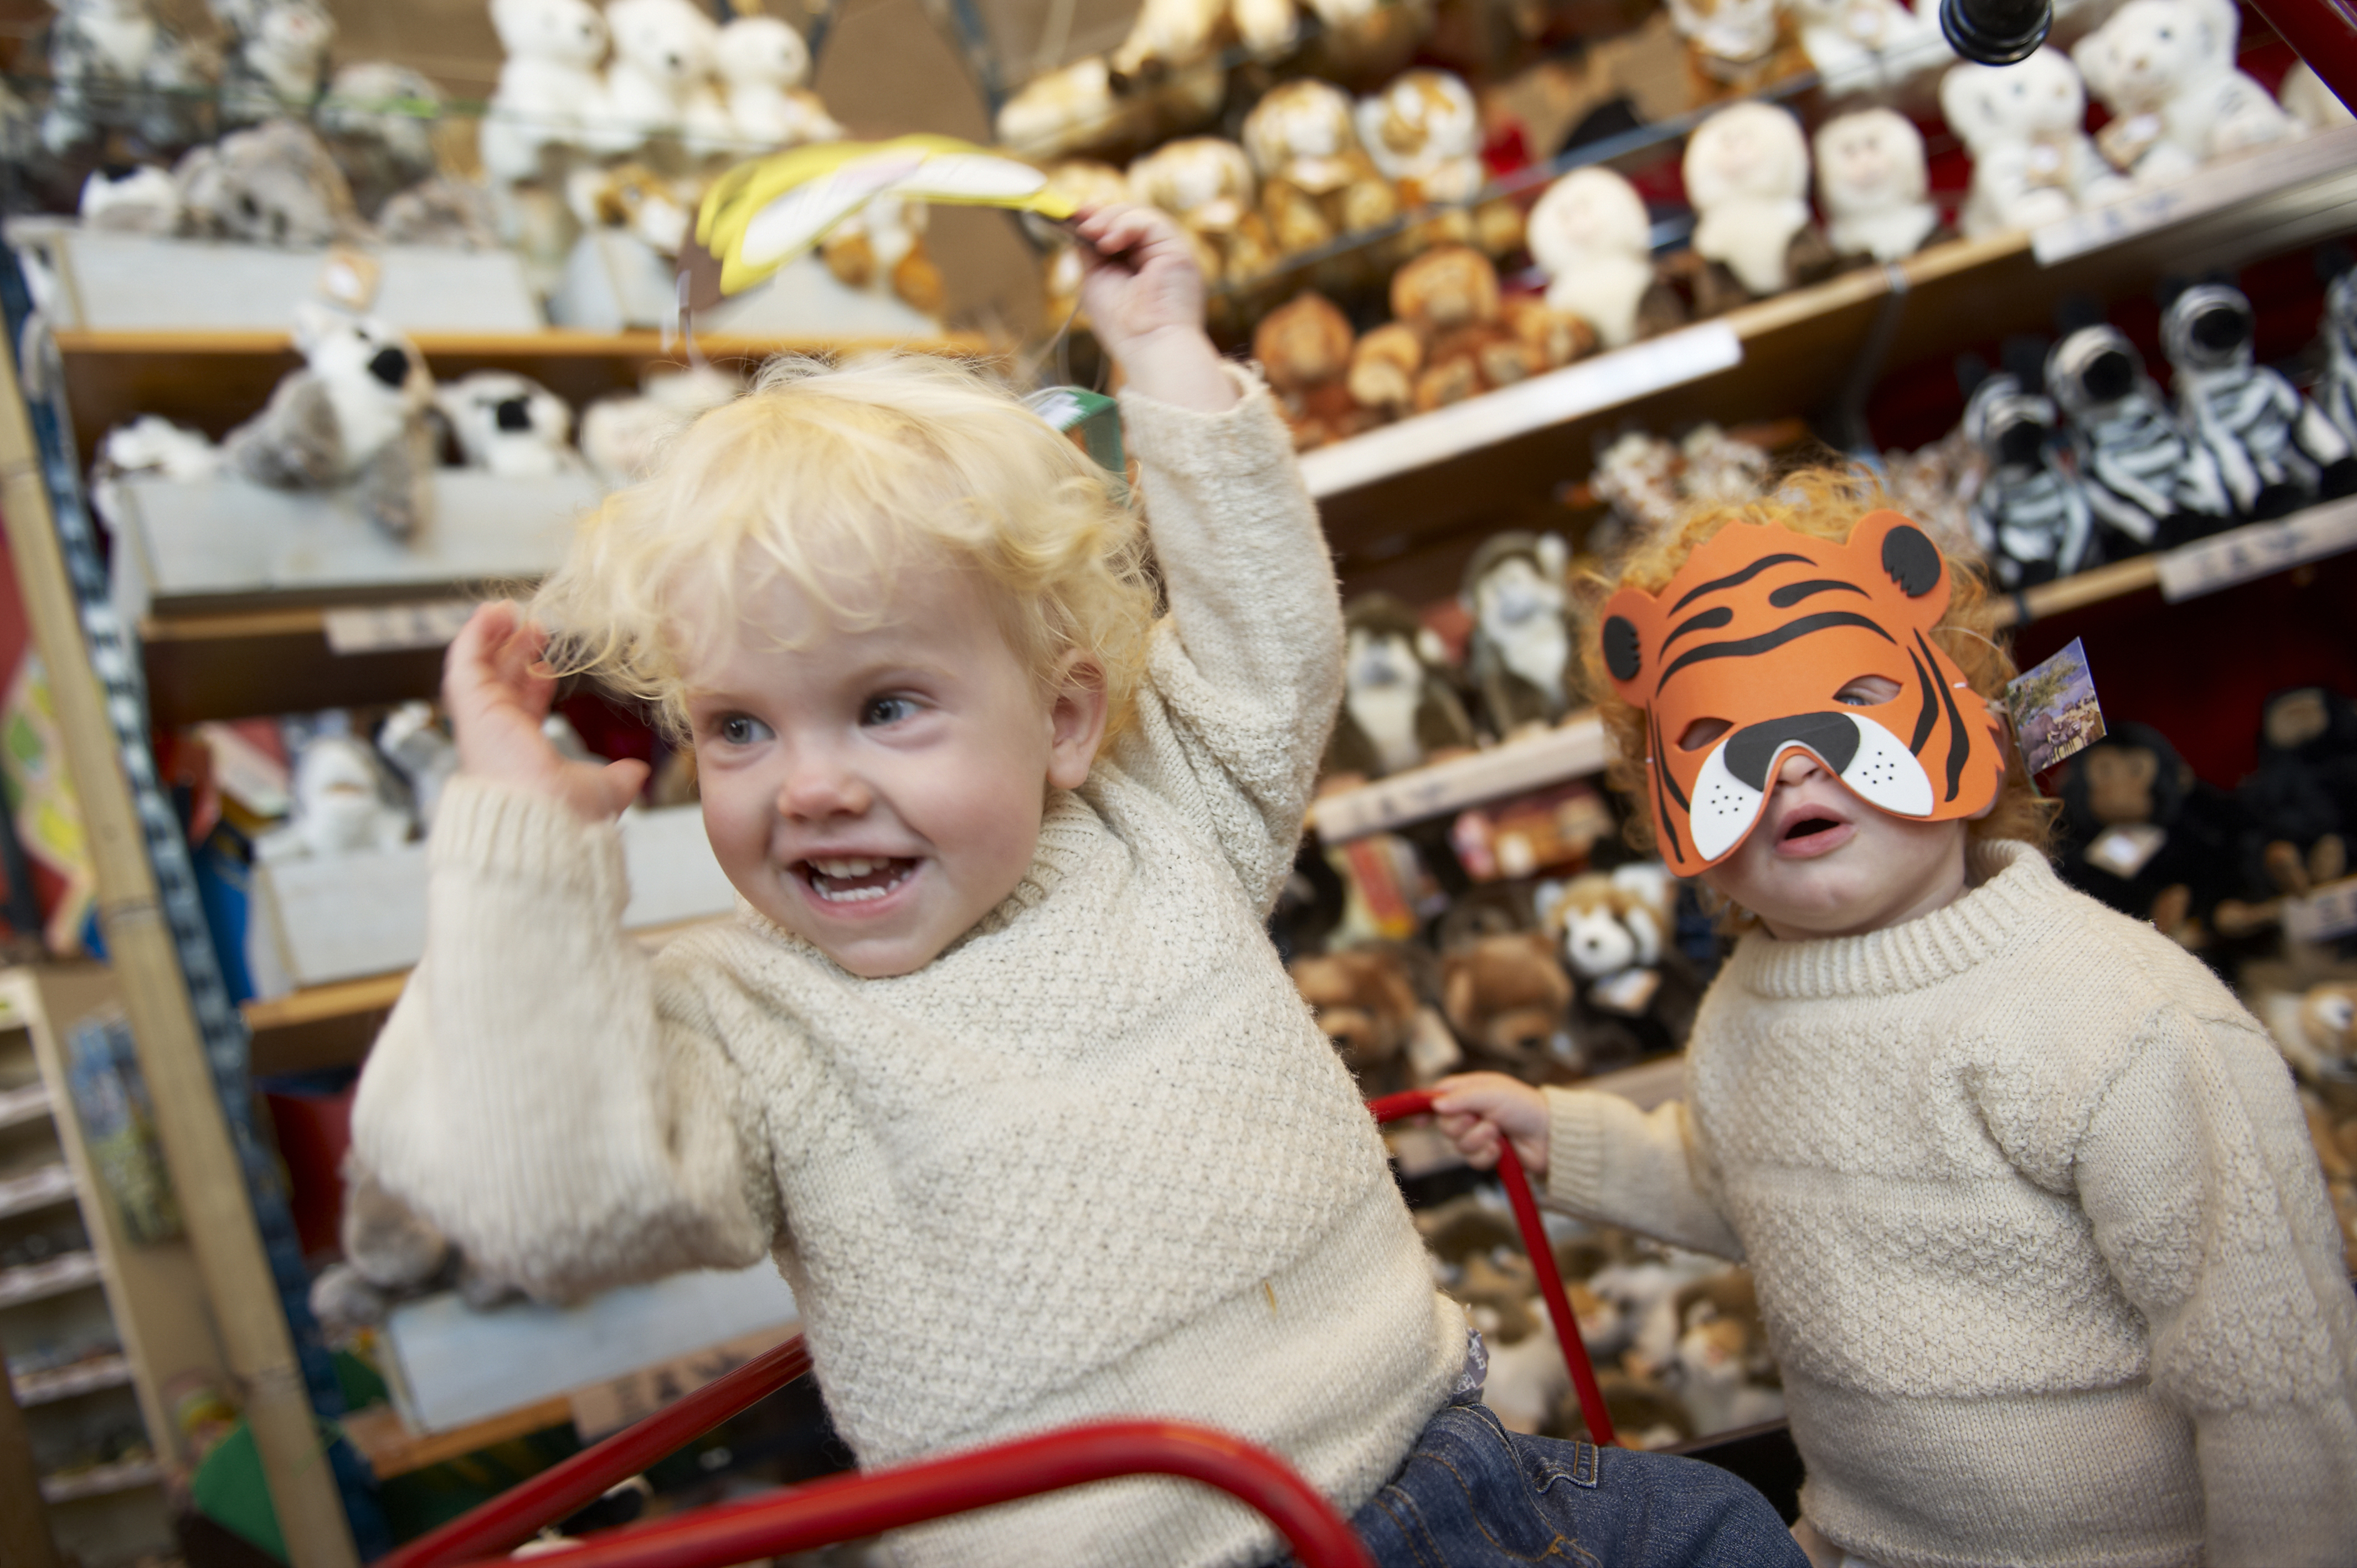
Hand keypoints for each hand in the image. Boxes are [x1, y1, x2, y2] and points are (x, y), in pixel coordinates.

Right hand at [444, 601, 648, 823]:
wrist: (542, 821)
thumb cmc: (569, 816)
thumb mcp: (605, 791)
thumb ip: (619, 778)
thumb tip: (637, 771)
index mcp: (521, 755)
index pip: (523, 710)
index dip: (535, 683)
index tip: (550, 663)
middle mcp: (496, 737)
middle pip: (501, 684)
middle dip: (516, 653)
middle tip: (535, 627)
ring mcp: (480, 721)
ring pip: (478, 669)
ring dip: (492, 638)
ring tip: (508, 610)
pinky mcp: (471, 705)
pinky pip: (464, 661)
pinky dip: (475, 634)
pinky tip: (494, 612)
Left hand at [1070, 202, 1234, 413]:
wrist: (1148, 346)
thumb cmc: (1122, 326)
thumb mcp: (1096, 281)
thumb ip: (1090, 254)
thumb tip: (1079, 227)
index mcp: (1140, 266)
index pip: (1120, 231)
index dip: (1098, 218)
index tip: (1074, 214)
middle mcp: (1158, 257)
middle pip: (1130, 219)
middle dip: (1101, 215)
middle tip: (1078, 219)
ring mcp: (1170, 253)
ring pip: (1141, 216)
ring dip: (1109, 219)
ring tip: (1090, 232)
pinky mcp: (1179, 251)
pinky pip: (1151, 222)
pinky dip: (1125, 225)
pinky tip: (1107, 242)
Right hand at [1432, 1073, 1551, 1177]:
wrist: (1551, 1136)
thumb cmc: (1525, 1106)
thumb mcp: (1493, 1093)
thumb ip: (1462, 1098)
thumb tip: (1435, 1105)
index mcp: (1470, 1090)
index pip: (1438, 1096)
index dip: (1426, 1107)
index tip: (1418, 1120)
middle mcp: (1472, 1112)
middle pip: (1445, 1125)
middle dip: (1461, 1125)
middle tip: (1480, 1119)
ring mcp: (1479, 1134)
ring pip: (1458, 1145)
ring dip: (1478, 1140)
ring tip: (1498, 1133)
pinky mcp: (1488, 1154)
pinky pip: (1473, 1161)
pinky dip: (1487, 1155)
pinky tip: (1501, 1149)